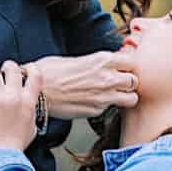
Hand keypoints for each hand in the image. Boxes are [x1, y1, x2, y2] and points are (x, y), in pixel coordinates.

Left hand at [0, 62, 42, 155]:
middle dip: (8, 68)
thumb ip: (31, 110)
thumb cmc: (16, 143)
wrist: (1, 153)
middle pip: (12, 69)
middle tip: (4, 72)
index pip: (35, 75)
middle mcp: (15, 96)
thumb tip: (29, 103)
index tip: (24, 69)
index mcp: (29, 101)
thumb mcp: (32, 125)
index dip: (30, 68)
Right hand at [22, 50, 140, 119]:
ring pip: (131, 99)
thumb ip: (96, 63)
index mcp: (102, 60)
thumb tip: (106, 66)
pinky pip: (110, 109)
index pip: (132, 61)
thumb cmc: (49, 73)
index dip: (127, 66)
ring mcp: (104, 97)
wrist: (36, 92)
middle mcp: (107, 78)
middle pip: (135, 81)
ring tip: (113, 95)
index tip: (121, 68)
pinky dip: (105, 107)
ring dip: (125, 97)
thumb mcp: (76, 59)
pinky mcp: (96, 111)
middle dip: (129, 82)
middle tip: (120, 83)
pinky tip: (92, 102)